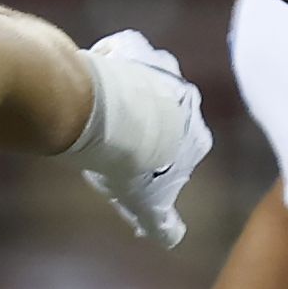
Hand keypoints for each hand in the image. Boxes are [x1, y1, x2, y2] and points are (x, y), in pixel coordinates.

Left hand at [77, 33, 212, 247]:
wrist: (100, 115)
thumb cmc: (126, 161)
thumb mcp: (145, 202)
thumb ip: (161, 223)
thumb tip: (171, 240)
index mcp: (196, 135)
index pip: (184, 147)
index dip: (161, 156)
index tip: (136, 164)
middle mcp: (187, 99)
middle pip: (167, 111)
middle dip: (148, 120)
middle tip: (115, 135)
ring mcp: (159, 69)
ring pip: (147, 79)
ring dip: (130, 89)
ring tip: (100, 107)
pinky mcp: (133, 48)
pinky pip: (123, 52)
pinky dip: (110, 61)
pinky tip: (91, 78)